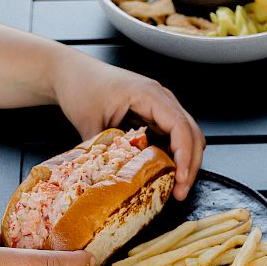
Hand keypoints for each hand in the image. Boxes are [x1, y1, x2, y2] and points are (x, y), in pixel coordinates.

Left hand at [52, 52, 205, 200]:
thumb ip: (103, 149)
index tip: (180, 177)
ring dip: (187, 162)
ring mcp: (161, 109)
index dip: (185, 154)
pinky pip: (175, 138)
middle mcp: (162, 100)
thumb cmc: (82, 86)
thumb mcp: (88, 120)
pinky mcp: (156, 118)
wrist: (75, 73)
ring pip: (189, 137)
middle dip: (191, 164)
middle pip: (192, 133)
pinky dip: (176, 157)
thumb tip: (111, 178)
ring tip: (177, 187)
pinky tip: (167, 174)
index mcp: (149, 94)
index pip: (179, 125)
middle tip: (181, 192)